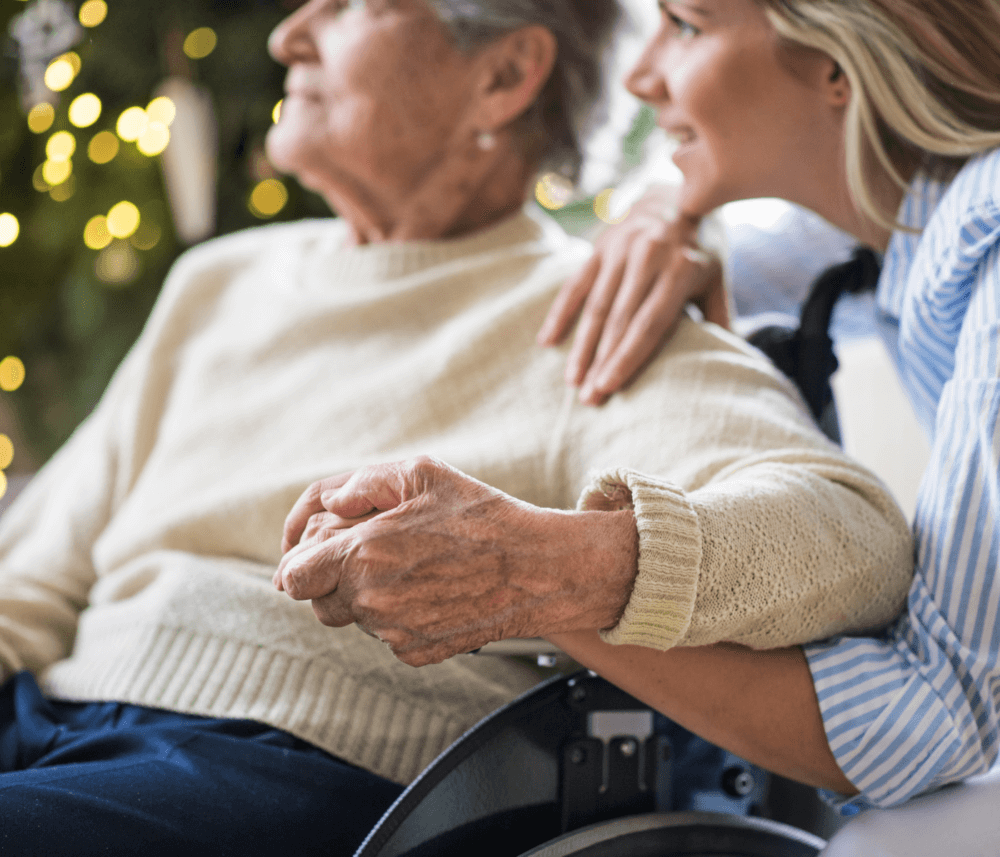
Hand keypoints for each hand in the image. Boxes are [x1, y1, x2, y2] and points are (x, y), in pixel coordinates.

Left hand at [276, 456, 637, 665]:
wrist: (538, 569)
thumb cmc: (483, 516)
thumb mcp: (422, 473)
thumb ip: (361, 484)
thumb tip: (329, 503)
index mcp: (363, 554)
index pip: (293, 576)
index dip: (299, 563)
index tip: (313, 555)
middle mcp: (371, 600)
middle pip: (318, 601)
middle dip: (333, 578)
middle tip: (371, 552)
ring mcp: (393, 632)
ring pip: (354, 620)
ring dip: (366, 596)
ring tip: (411, 566)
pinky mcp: (416, 652)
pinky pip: (386, 636)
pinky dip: (398, 616)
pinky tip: (431, 589)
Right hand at [537, 190, 725, 405]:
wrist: (673, 195)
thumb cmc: (698, 249)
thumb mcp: (716, 277)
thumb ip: (719, 317)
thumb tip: (730, 361)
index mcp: (681, 268)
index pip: (650, 323)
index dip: (627, 357)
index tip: (609, 387)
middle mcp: (649, 256)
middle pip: (619, 321)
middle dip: (601, 362)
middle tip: (588, 399)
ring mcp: (620, 249)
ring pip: (595, 307)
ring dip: (581, 347)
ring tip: (572, 381)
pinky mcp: (598, 247)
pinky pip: (575, 285)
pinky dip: (560, 314)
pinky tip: (547, 342)